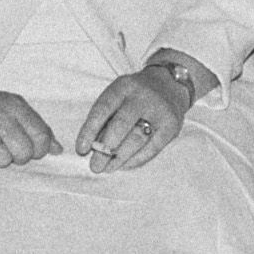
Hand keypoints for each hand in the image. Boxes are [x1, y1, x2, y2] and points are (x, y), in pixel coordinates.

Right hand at [0, 83, 57, 168]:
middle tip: (7, 147)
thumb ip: (39, 128)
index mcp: (15, 105)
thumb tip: (58, 150)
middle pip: (24, 153)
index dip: (40, 150)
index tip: (31, 148)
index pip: (41, 137)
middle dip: (19, 157)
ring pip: (3, 161)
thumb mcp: (15, 109)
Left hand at [76, 57, 194, 172]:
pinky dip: (136, 159)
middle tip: (94, 166)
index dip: (89, 130)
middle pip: (121, 125)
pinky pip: (152, 148)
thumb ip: (105, 117)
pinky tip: (124, 165)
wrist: (170, 85)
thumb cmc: (135, 95)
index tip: (81, 150)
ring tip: (107, 168)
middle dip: (105, 149)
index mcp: (124, 86)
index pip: (103, 109)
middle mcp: (143, 96)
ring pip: (137, 139)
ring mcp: (160, 111)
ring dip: (119, 158)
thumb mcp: (118, 95)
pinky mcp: (172, 126)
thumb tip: (90, 148)